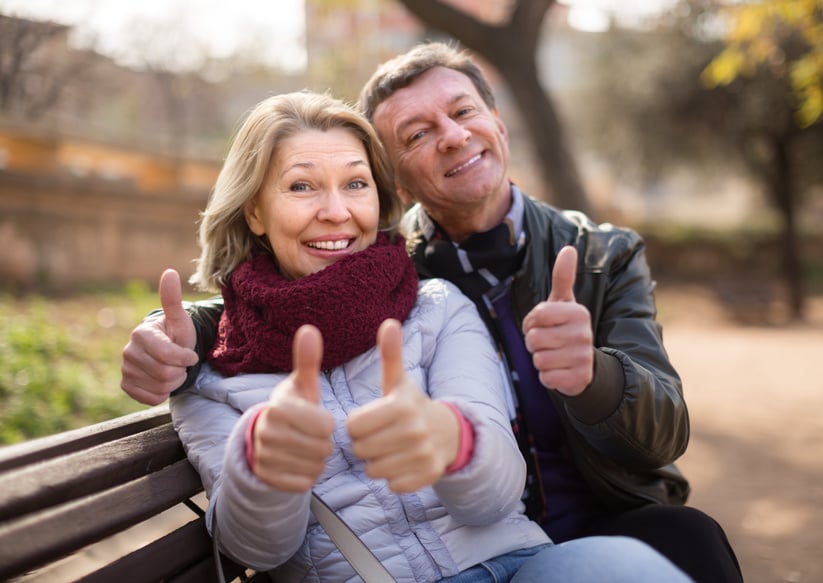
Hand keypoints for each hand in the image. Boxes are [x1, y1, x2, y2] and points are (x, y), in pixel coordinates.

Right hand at [120, 269, 197, 404]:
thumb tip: (170, 272)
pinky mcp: (126, 385)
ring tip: (172, 369)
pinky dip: (162, 394)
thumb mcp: (181, 320)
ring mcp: (125, 369)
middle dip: (180, 371)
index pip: (168, 356)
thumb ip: (173, 300)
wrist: (169, 353)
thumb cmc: (177, 335)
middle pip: (166, 374)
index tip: (191, 355)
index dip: (186, 358)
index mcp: (141, 333)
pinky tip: (161, 380)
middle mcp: (128, 351)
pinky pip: (151, 399)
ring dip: (174, 382)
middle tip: (180, 362)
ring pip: (160, 387)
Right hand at [252, 325, 333, 492]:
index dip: (328, 424)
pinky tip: (300, 462)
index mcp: (278, 407)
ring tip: (306, 447)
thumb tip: (309, 329)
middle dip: (324, 443)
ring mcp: (264, 457)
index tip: (318, 418)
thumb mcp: (301, 385)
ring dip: (318, 459)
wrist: (265, 437)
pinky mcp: (267, 477)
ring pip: (315, 467)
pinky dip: (308, 475)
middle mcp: (266, 432)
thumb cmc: (294, 407)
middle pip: (322, 448)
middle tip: (313, 435)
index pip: (325, 425)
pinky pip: (305, 483)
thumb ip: (307, 361)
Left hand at [347, 319, 459, 492]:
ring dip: (377, 462)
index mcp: (401, 407)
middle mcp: (414, 431)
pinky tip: (402, 462)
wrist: (448, 432)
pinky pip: (392, 485)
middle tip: (379, 436)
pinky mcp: (427, 477)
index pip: (353, 426)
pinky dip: (393, 477)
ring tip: (389, 449)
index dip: (357, 424)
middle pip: (361, 450)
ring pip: (373, 470)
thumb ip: (390, 354)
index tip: (370, 420)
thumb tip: (389, 322)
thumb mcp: (399, 381)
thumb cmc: (412, 405)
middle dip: (365, 444)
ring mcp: (422, 455)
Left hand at [522, 246, 593, 396]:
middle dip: (534, 343)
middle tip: (547, 342)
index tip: (541, 324)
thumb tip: (569, 249)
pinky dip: (547, 377)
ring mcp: (583, 357)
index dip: (531, 323)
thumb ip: (563, 277)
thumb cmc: (565, 328)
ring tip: (553, 355)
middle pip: (534, 339)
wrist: (584, 364)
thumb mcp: (563, 303)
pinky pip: (546, 378)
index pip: (535, 316)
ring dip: (540, 360)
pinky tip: (559, 371)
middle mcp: (584, 334)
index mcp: (578, 312)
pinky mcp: (579, 379)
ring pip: (538, 359)